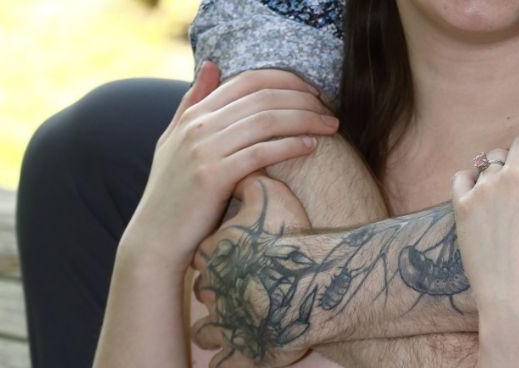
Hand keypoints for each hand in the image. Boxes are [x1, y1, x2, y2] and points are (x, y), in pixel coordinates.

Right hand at [123, 62, 336, 275]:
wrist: (152, 243)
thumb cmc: (170, 193)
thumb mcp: (173, 141)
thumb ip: (193, 101)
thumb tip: (212, 63)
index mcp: (194, 114)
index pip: (249, 80)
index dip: (286, 80)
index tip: (313, 90)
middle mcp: (199, 126)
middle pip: (264, 97)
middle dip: (304, 98)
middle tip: (329, 108)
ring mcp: (205, 151)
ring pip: (267, 121)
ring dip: (306, 119)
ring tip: (330, 126)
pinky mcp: (213, 177)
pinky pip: (262, 152)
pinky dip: (290, 145)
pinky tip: (310, 146)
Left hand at [192, 174, 315, 367]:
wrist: (315, 281)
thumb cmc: (293, 237)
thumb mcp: (274, 197)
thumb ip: (250, 181)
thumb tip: (240, 169)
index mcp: (212, 254)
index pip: (203, 253)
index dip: (221, 249)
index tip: (240, 247)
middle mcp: (212, 290)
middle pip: (205, 290)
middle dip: (218, 286)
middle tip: (244, 276)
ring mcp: (225, 323)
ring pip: (210, 327)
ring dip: (221, 321)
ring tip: (243, 308)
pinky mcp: (242, 351)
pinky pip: (225, 359)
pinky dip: (230, 354)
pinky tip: (242, 341)